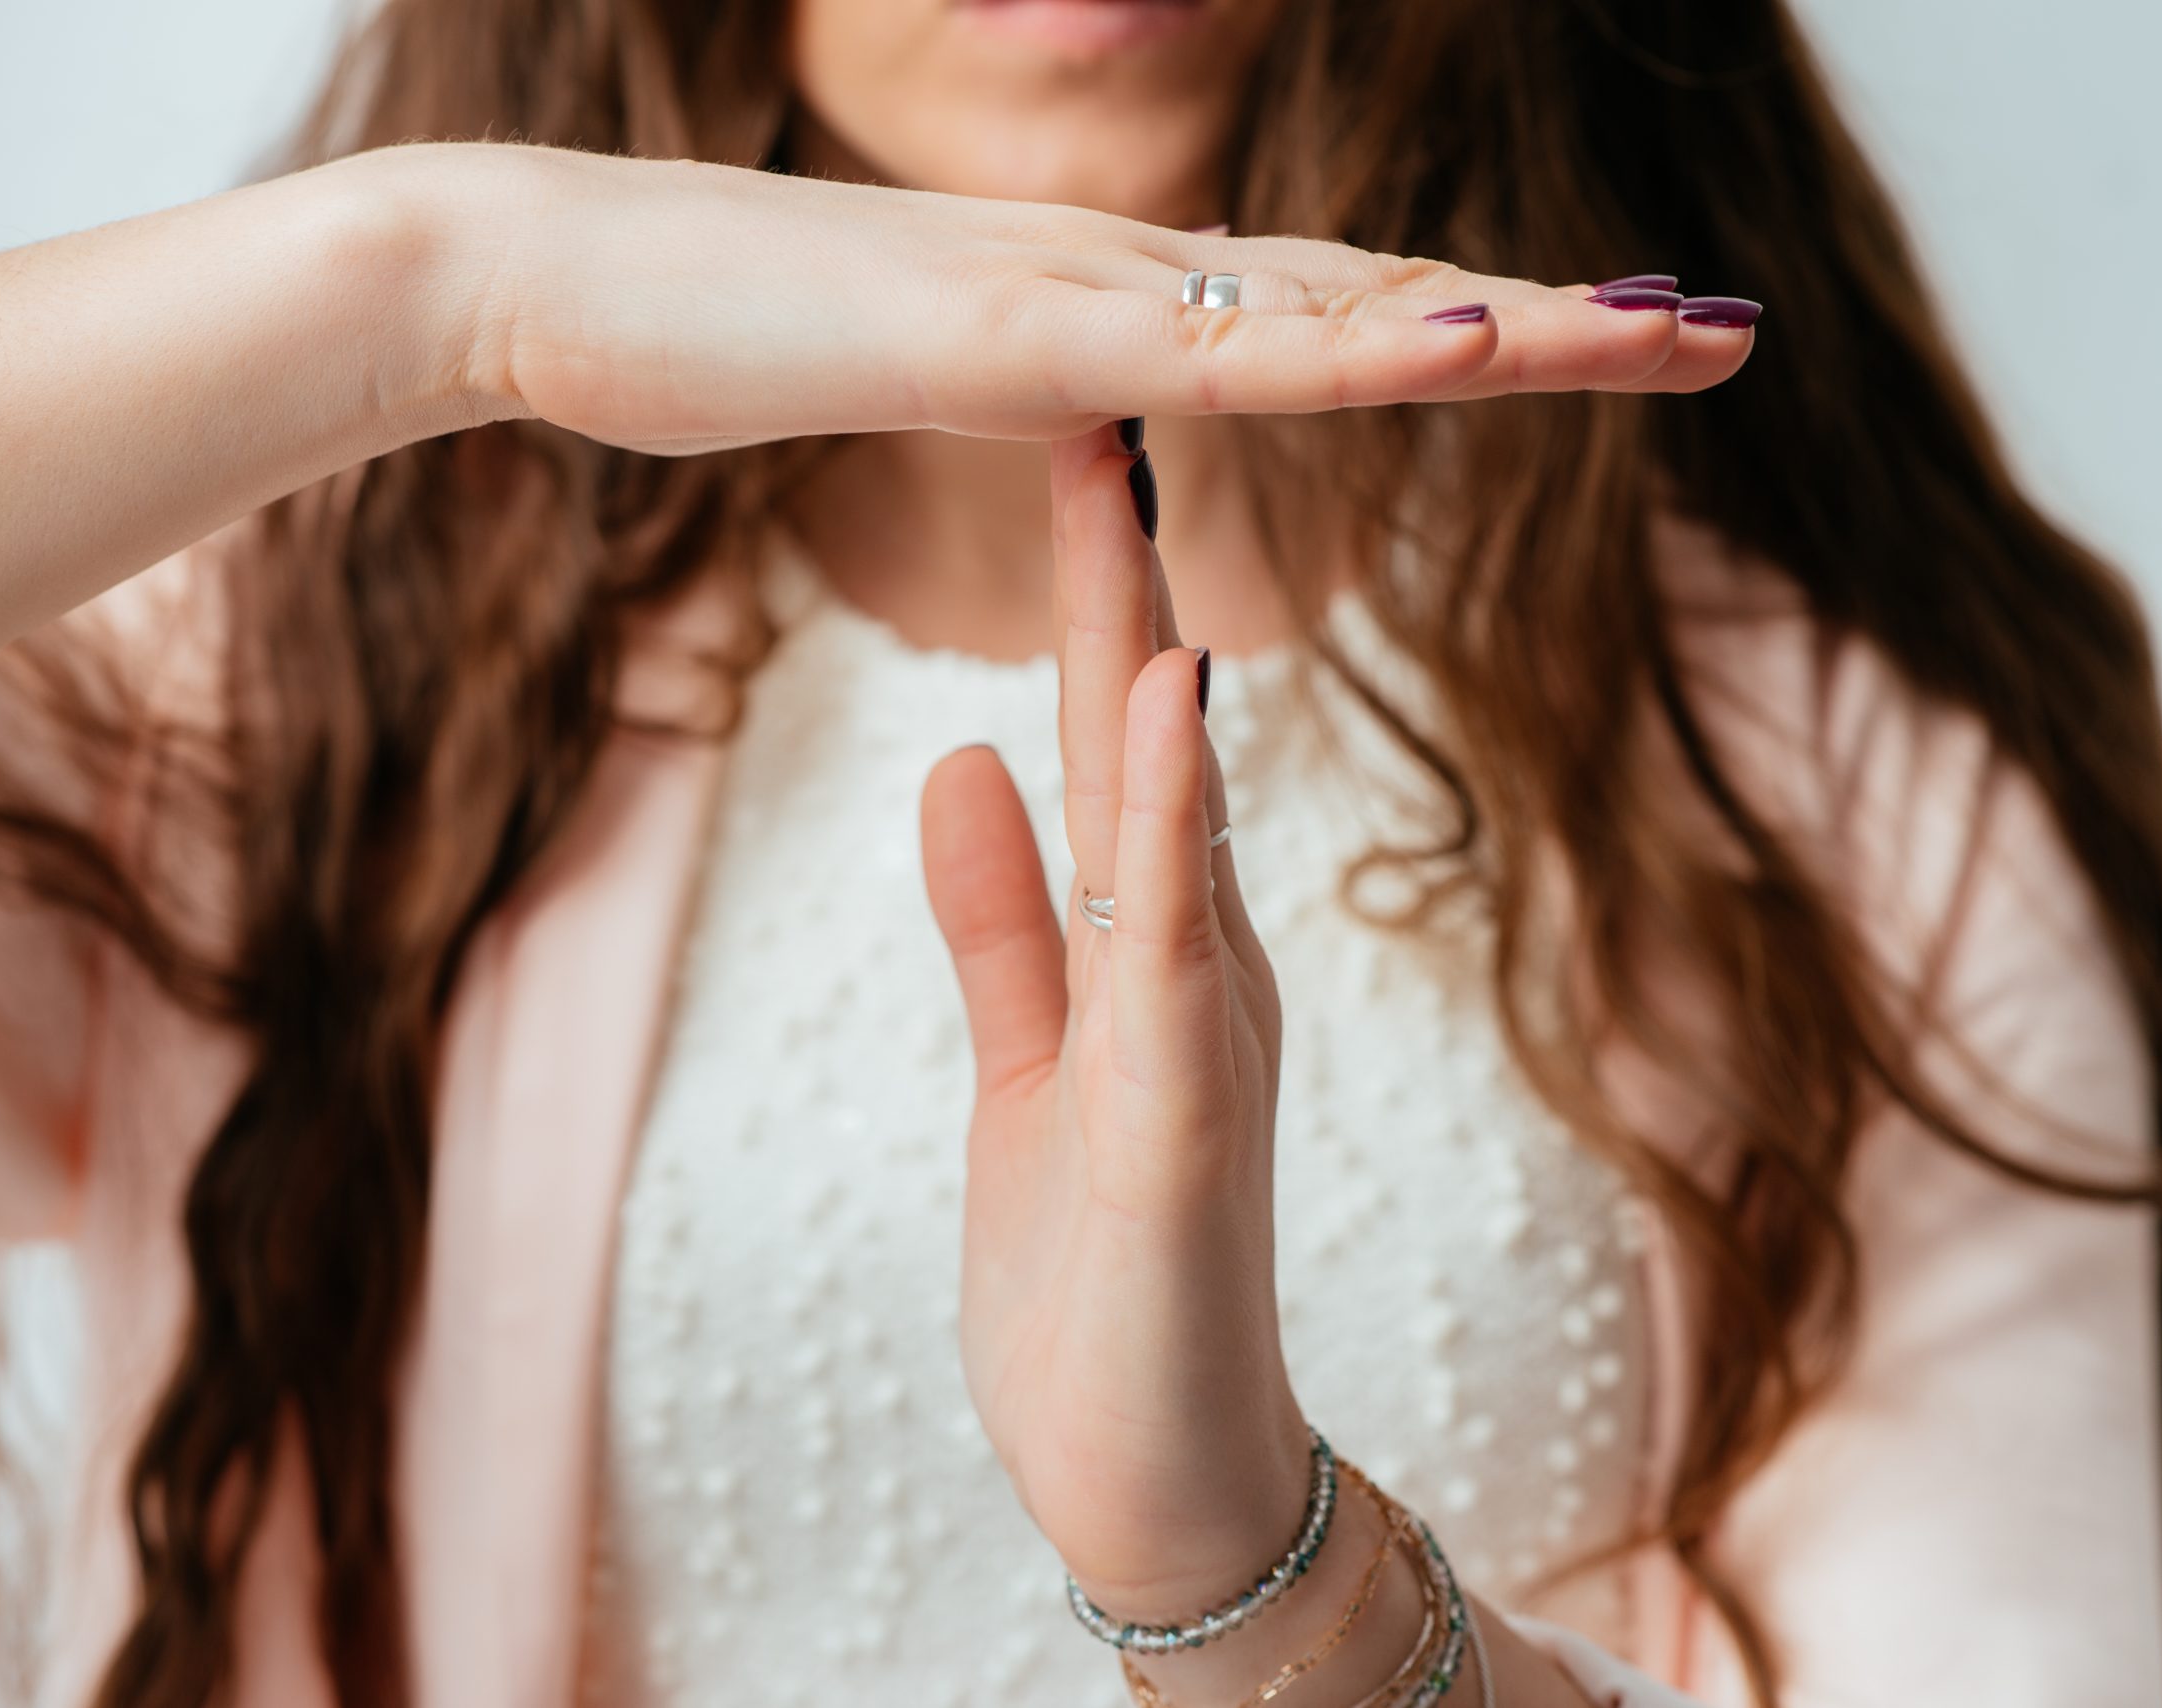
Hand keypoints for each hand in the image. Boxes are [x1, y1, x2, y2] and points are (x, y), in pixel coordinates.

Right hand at [422, 141, 1754, 453]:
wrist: (535, 276)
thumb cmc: (681, 333)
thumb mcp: (883, 368)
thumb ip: (996, 377)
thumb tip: (1074, 395)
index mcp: (1082, 304)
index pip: (1310, 313)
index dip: (1455, 329)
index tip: (1588, 349)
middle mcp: (1101, 276)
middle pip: (1364, 297)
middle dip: (1545, 324)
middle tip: (1715, 333)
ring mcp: (1057, 295)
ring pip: (1324, 309)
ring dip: (1504, 325)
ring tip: (1665, 336)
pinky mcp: (997, 337)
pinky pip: (1201, 352)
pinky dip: (1344, 350)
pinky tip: (1463, 348)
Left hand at [921, 421, 1303, 1620]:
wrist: (1154, 1480)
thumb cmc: (1096, 1282)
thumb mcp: (1030, 1066)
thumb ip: (1003, 920)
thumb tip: (960, 760)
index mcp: (1150, 950)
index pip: (1107, 742)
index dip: (1085, 598)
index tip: (1066, 456)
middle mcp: (1195, 968)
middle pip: (1150, 744)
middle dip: (1122, 577)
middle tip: (1110, 404)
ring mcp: (1201, 1042)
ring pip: (1176, 819)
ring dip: (1150, 663)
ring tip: (1133, 506)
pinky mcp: (1185, 1124)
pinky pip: (1177, 950)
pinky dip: (1170, 825)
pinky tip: (1163, 706)